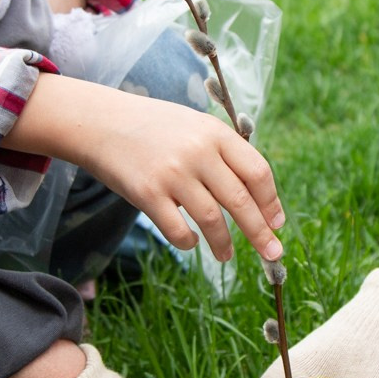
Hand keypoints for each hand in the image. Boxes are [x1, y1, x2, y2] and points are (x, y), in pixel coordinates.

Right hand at [7, 74, 283, 262]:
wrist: (101, 122)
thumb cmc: (155, 129)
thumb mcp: (195, 127)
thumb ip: (225, 154)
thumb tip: (259, 199)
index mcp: (216, 133)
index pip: (258, 172)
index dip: (271, 202)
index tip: (277, 222)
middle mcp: (198, 152)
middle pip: (241, 201)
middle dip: (261, 233)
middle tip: (272, 254)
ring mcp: (172, 173)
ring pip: (212, 219)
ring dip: (223, 243)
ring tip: (226, 255)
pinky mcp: (147, 192)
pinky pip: (178, 229)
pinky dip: (189, 242)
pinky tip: (191, 242)